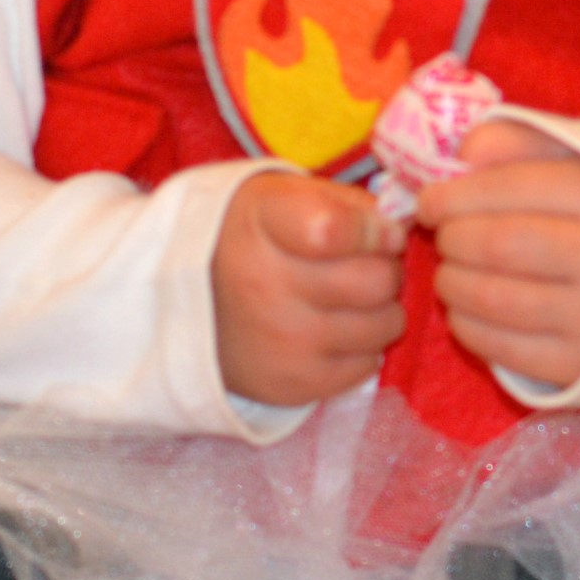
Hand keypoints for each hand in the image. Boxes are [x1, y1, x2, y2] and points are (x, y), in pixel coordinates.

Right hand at [212, 172, 406, 404]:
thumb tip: (397, 231)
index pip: (336, 229)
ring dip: (380, 310)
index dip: (374, 230)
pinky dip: (362, 347)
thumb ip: (348, 204)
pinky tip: (334, 331)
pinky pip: (367, 365)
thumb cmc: (251, 237)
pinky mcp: (292, 384)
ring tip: (350, 300)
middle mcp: (267, 285)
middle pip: (376, 282)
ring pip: (383, 325)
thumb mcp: (285, 196)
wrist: (181, 304)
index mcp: (264, 224)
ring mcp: (281, 341)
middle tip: (367, 266)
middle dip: (386, 269)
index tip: (382, 231)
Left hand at [418, 119, 579, 393]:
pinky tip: (470, 309)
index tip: (430, 201)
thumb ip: (521, 142)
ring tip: (454, 271)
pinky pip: (497, 347)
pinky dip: (466, 325)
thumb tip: (461, 155)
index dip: (452, 195)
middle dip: (451, 238)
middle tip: (447, 236)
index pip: (507, 189)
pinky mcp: (578, 365)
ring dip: (451, 282)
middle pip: (493, 245)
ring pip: (489, 298)